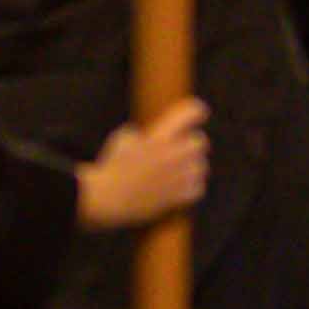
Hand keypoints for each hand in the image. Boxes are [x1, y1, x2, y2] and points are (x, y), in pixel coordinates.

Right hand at [75, 97, 211, 230]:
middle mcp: (173, 155)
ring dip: (191, 165)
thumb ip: (148, 134)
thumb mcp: (124, 137)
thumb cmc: (112, 166)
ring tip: (177, 168)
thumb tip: (160, 138)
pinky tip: (179, 185)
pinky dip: (191, 186)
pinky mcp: (178, 197)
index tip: (198, 112)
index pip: (191, 113)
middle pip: (201, 141)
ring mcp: (178, 177)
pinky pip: (198, 187)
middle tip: (180, 147)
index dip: (195, 110)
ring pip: (201, 166)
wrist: (107, 198)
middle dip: (191, 142)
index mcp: (160, 136)